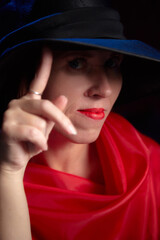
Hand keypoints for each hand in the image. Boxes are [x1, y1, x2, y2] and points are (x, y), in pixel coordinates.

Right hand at [0, 48, 76, 172]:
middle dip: (61, 121)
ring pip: (40, 123)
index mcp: (29, 101)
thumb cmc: (31, 142)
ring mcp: (10, 113)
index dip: (42, 66)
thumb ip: (54, 113)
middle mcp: (18, 103)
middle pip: (47, 106)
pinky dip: (39, 143)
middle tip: (70, 131)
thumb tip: (63, 96)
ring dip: (43, 137)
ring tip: (35, 142)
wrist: (15, 160)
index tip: (47, 49)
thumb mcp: (46, 127)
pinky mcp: (7, 127)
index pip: (37, 81)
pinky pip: (33, 133)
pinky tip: (34, 147)